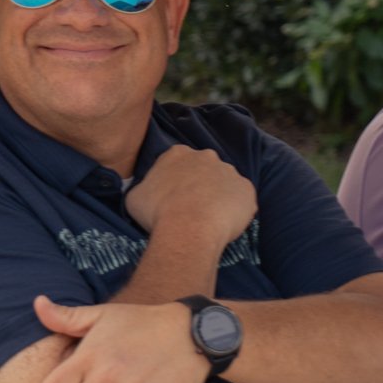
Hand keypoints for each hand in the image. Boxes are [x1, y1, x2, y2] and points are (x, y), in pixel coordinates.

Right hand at [125, 145, 257, 248]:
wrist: (188, 228)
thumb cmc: (157, 212)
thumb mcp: (135, 198)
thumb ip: (144, 189)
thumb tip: (146, 194)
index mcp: (178, 153)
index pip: (178, 162)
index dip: (176, 181)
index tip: (173, 198)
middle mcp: (207, 156)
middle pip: (204, 169)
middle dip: (200, 185)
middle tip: (192, 209)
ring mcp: (230, 171)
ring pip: (225, 184)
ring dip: (219, 197)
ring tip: (210, 220)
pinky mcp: (247, 189)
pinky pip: (242, 200)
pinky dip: (236, 210)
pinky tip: (225, 225)